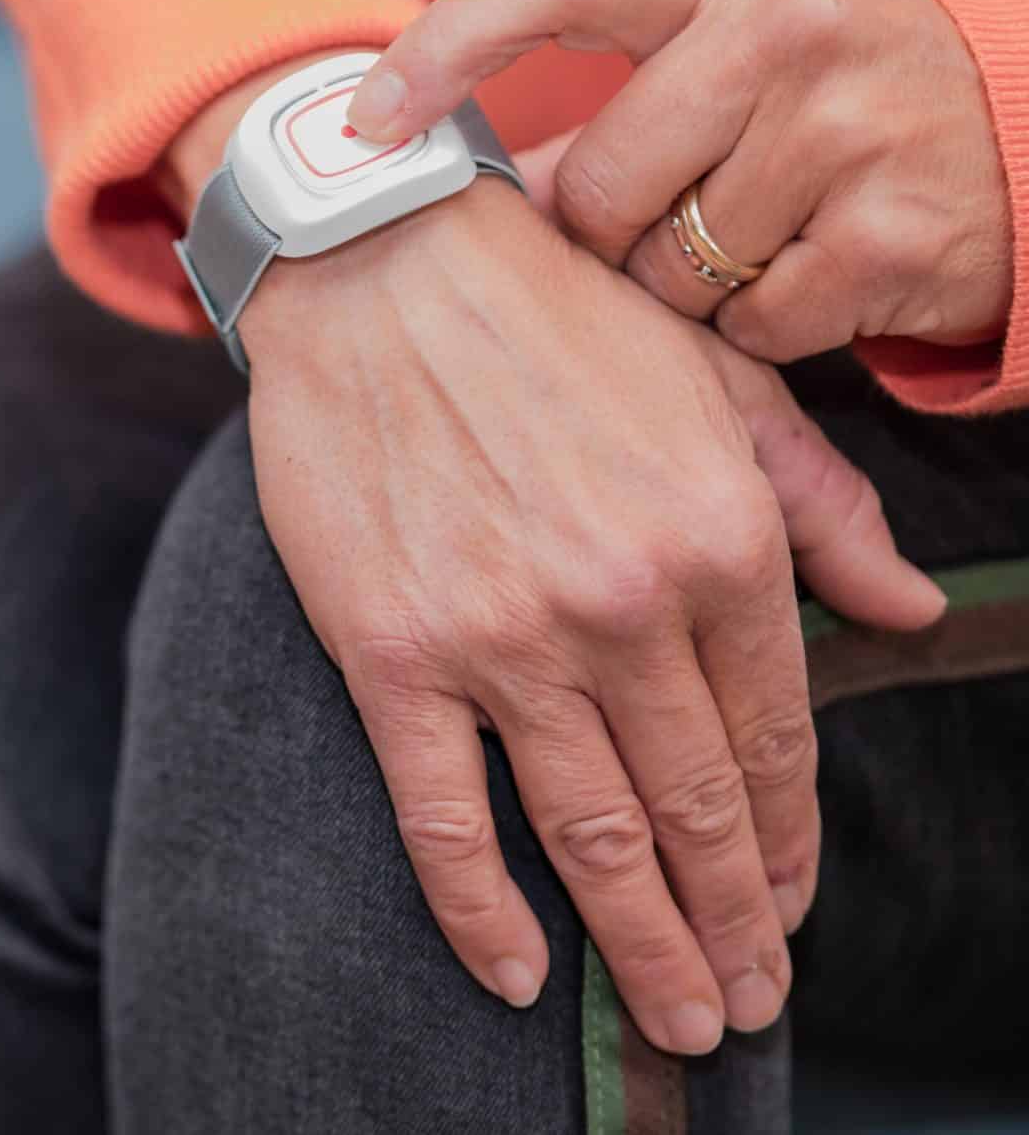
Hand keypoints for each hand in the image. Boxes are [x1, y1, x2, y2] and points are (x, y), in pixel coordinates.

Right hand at [240, 181, 944, 1052]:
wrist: (376, 264)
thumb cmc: (552, 316)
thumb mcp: (718, 386)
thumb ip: (820, 506)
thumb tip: (905, 613)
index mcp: (719, 539)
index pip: (774, 741)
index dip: (789, 846)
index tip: (789, 911)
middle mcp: (625, 605)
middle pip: (696, 813)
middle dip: (733, 927)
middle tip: (745, 1004)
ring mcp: (503, 637)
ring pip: (590, 834)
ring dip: (642, 945)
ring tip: (679, 1017)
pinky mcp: (391, 651)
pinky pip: (442, 812)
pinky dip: (479, 908)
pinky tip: (515, 972)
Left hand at [344, 0, 1010, 363]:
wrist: (1019, 142)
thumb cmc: (813, 103)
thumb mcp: (717, 60)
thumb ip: (595, 108)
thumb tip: (427, 178)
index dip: (443, 47)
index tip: (364, 117)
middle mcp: (792, 23)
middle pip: (600, 180)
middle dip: (608, 229)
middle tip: (673, 216)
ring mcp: (854, 123)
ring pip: (670, 264)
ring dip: (686, 285)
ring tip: (754, 236)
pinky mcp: (899, 229)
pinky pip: (755, 326)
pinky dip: (764, 328)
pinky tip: (812, 274)